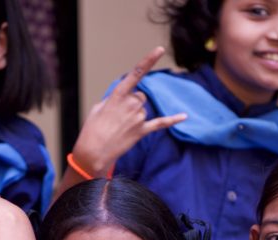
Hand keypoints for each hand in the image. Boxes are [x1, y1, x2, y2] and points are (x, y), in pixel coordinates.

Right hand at [69, 46, 186, 175]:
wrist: (93, 152)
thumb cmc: (93, 129)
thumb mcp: (98, 108)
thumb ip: (113, 99)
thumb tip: (124, 99)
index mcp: (118, 95)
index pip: (136, 73)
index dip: (148, 60)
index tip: (160, 50)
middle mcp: (130, 104)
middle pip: (140, 96)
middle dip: (132, 103)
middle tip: (118, 117)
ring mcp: (137, 118)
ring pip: (143, 109)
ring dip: (135, 116)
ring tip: (121, 127)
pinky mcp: (142, 131)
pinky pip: (161, 123)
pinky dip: (173, 119)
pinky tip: (184, 116)